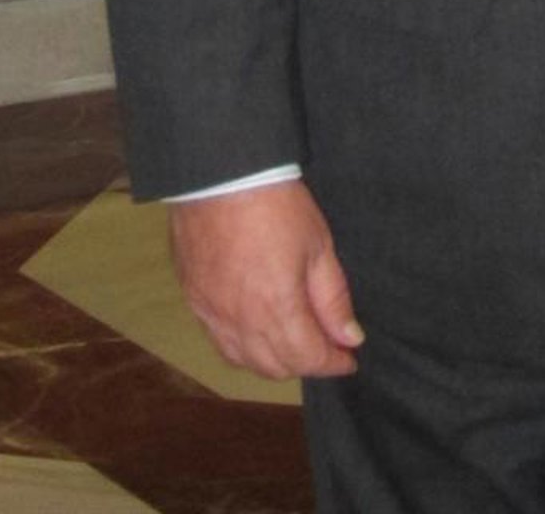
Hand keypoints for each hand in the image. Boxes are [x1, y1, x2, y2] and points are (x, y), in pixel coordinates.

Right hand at [169, 179, 363, 379]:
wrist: (220, 175)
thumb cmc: (275, 205)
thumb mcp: (318, 245)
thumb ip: (333, 298)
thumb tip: (349, 338)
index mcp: (277, 309)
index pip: (308, 359)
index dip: (333, 363)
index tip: (348, 360)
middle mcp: (242, 323)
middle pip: (277, 368)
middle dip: (306, 362)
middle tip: (325, 345)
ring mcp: (213, 316)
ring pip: (245, 362)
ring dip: (273, 361)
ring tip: (293, 342)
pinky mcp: (195, 302)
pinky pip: (220, 343)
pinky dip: (243, 349)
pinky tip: (255, 332)